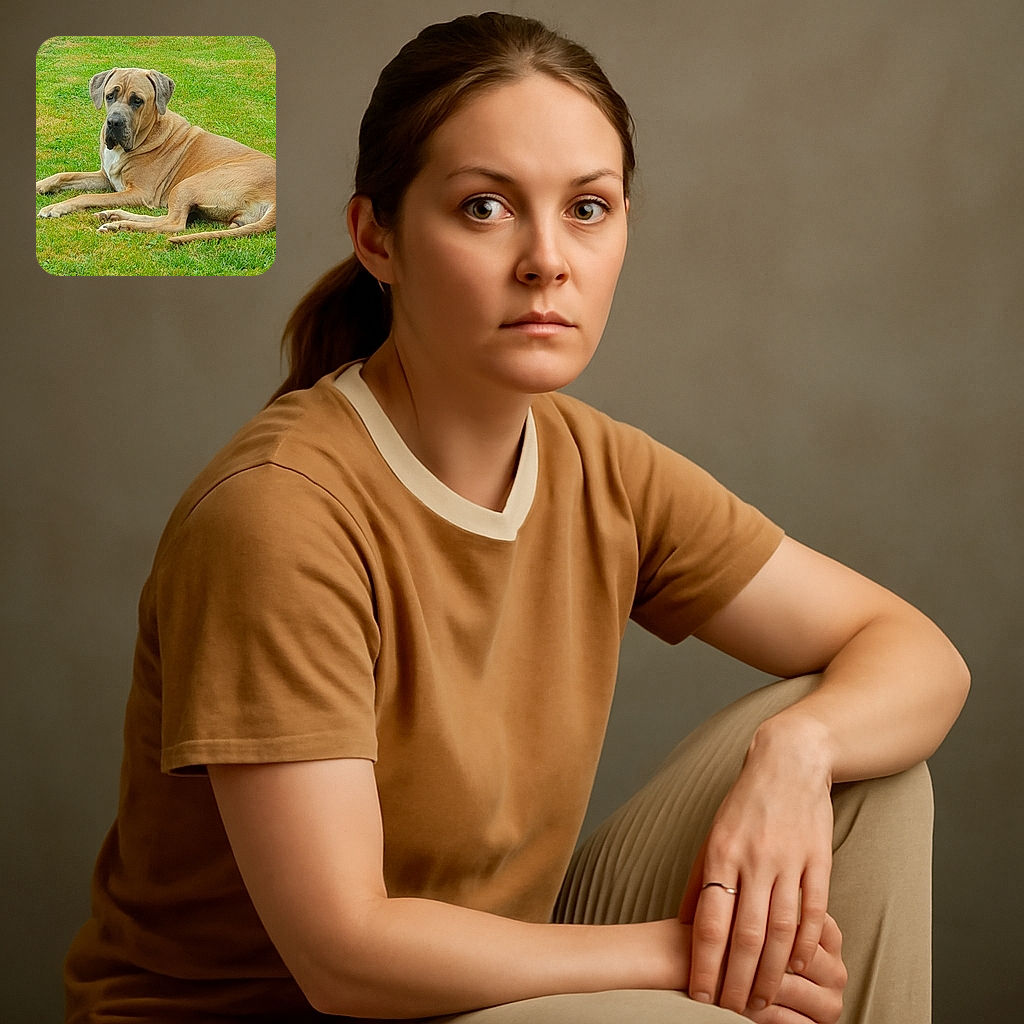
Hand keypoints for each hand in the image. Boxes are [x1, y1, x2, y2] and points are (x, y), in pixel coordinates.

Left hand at [679, 714, 834, 1014]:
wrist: (788, 762)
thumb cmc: (744, 804)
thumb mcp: (713, 836)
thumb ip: (701, 881)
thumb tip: (685, 926)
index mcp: (721, 853)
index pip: (711, 922)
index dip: (706, 964)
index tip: (700, 996)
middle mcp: (753, 859)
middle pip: (746, 934)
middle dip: (738, 980)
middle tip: (733, 1012)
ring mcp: (788, 860)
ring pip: (780, 929)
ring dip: (772, 972)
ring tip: (763, 1000)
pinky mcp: (819, 860)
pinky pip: (813, 911)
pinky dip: (806, 944)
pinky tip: (798, 968)